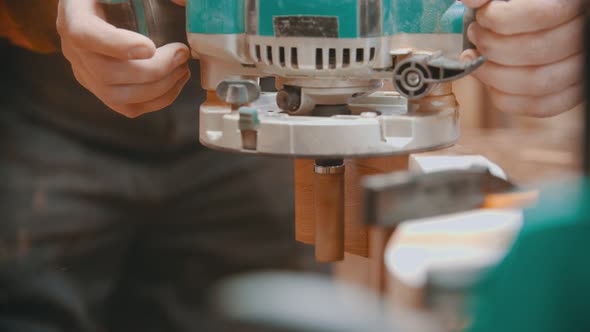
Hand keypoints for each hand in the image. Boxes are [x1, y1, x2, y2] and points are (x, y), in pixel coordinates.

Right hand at [56, 0, 190, 117]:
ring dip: (159, 88)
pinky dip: (157, 100)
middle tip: (182, 54)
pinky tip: (175, 82)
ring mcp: (86, 73)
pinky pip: (127, 107)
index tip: (150, 47)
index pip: (85, 35)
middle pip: (106, 74)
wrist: (100, 5)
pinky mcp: (102, 89)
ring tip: (182, 70)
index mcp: (74, 16)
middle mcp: (74, 49)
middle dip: (154, 70)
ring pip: (117, 96)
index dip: (118, 46)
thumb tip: (185, 3)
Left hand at [461, 0, 583, 116]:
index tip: (481, 17)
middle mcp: (585, 35)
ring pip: (538, 83)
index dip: (502, 19)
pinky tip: (490, 82)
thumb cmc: (529, 4)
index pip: (542, 15)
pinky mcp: (572, 91)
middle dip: (492, 47)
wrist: (540, 19)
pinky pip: (542, 106)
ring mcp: (582, 67)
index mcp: (575, 3)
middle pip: (537, 50)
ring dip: (493, 75)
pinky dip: (507, 99)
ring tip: (476, 59)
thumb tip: (470, 0)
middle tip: (474, 35)